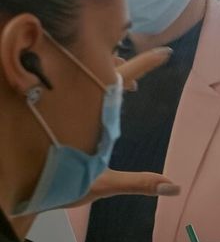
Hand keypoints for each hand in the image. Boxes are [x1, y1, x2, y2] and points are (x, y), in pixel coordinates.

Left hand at [65, 46, 181, 206]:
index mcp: (96, 113)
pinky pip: (70, 83)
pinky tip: (91, 99)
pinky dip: (85, 83)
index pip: (124, 79)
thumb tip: (174, 188)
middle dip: (122, 68)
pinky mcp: (50, 106)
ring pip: (83, 72)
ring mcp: (62, 101)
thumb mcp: (104, 184)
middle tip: (136, 88)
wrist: (23, 188)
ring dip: (103, 74)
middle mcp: (79, 101)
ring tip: (119, 90)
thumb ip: (138, 182)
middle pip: (103, 68)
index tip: (164, 52)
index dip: (145, 63)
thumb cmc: (62, 185)